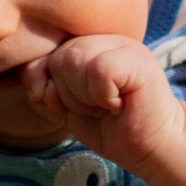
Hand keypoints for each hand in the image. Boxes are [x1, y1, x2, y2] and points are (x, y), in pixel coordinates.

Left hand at [22, 33, 182, 171]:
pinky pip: (98, 70)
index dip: (52, 91)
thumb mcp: (66, 109)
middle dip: (71, 97)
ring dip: (86, 98)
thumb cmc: (111, 128)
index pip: (45, 58)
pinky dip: (103, 96)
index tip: (80, 107)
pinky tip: (120, 104)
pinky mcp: (139, 58)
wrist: (151, 147)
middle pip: (60, 59)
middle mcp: (105, 37)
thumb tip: (33, 74)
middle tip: (99, 108)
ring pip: (76, 61)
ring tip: (109, 106)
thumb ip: (43, 88)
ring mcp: (124, 44)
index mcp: (87, 44)